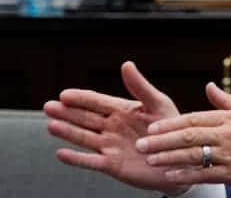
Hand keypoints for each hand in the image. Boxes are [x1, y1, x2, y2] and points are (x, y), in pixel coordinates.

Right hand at [43, 61, 188, 195]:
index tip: (65, 94)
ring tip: (52, 125)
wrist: (181, 157)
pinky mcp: (112, 165)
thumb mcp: (158, 103)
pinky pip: (91, 161)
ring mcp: (110, 146)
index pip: (97, 102)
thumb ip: (140, 86)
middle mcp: (112, 127)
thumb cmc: (171, 128)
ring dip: (68, 132)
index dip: (81, 98)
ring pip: (85, 138)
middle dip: (67, 112)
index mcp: (122, 110)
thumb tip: (126, 64)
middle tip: (49, 106)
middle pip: (85, 118)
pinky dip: (76, 159)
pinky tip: (62, 153)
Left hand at [138, 83, 230, 190]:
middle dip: (161, 140)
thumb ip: (227, 100)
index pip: (194, 118)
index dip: (170, 123)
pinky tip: (171, 175)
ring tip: (150, 158)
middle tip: (142, 143)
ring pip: (193, 156)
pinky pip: (205, 174)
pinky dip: (186, 175)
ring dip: (168, 157)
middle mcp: (228, 135)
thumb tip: (209, 86)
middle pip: (188, 137)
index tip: (152, 126)